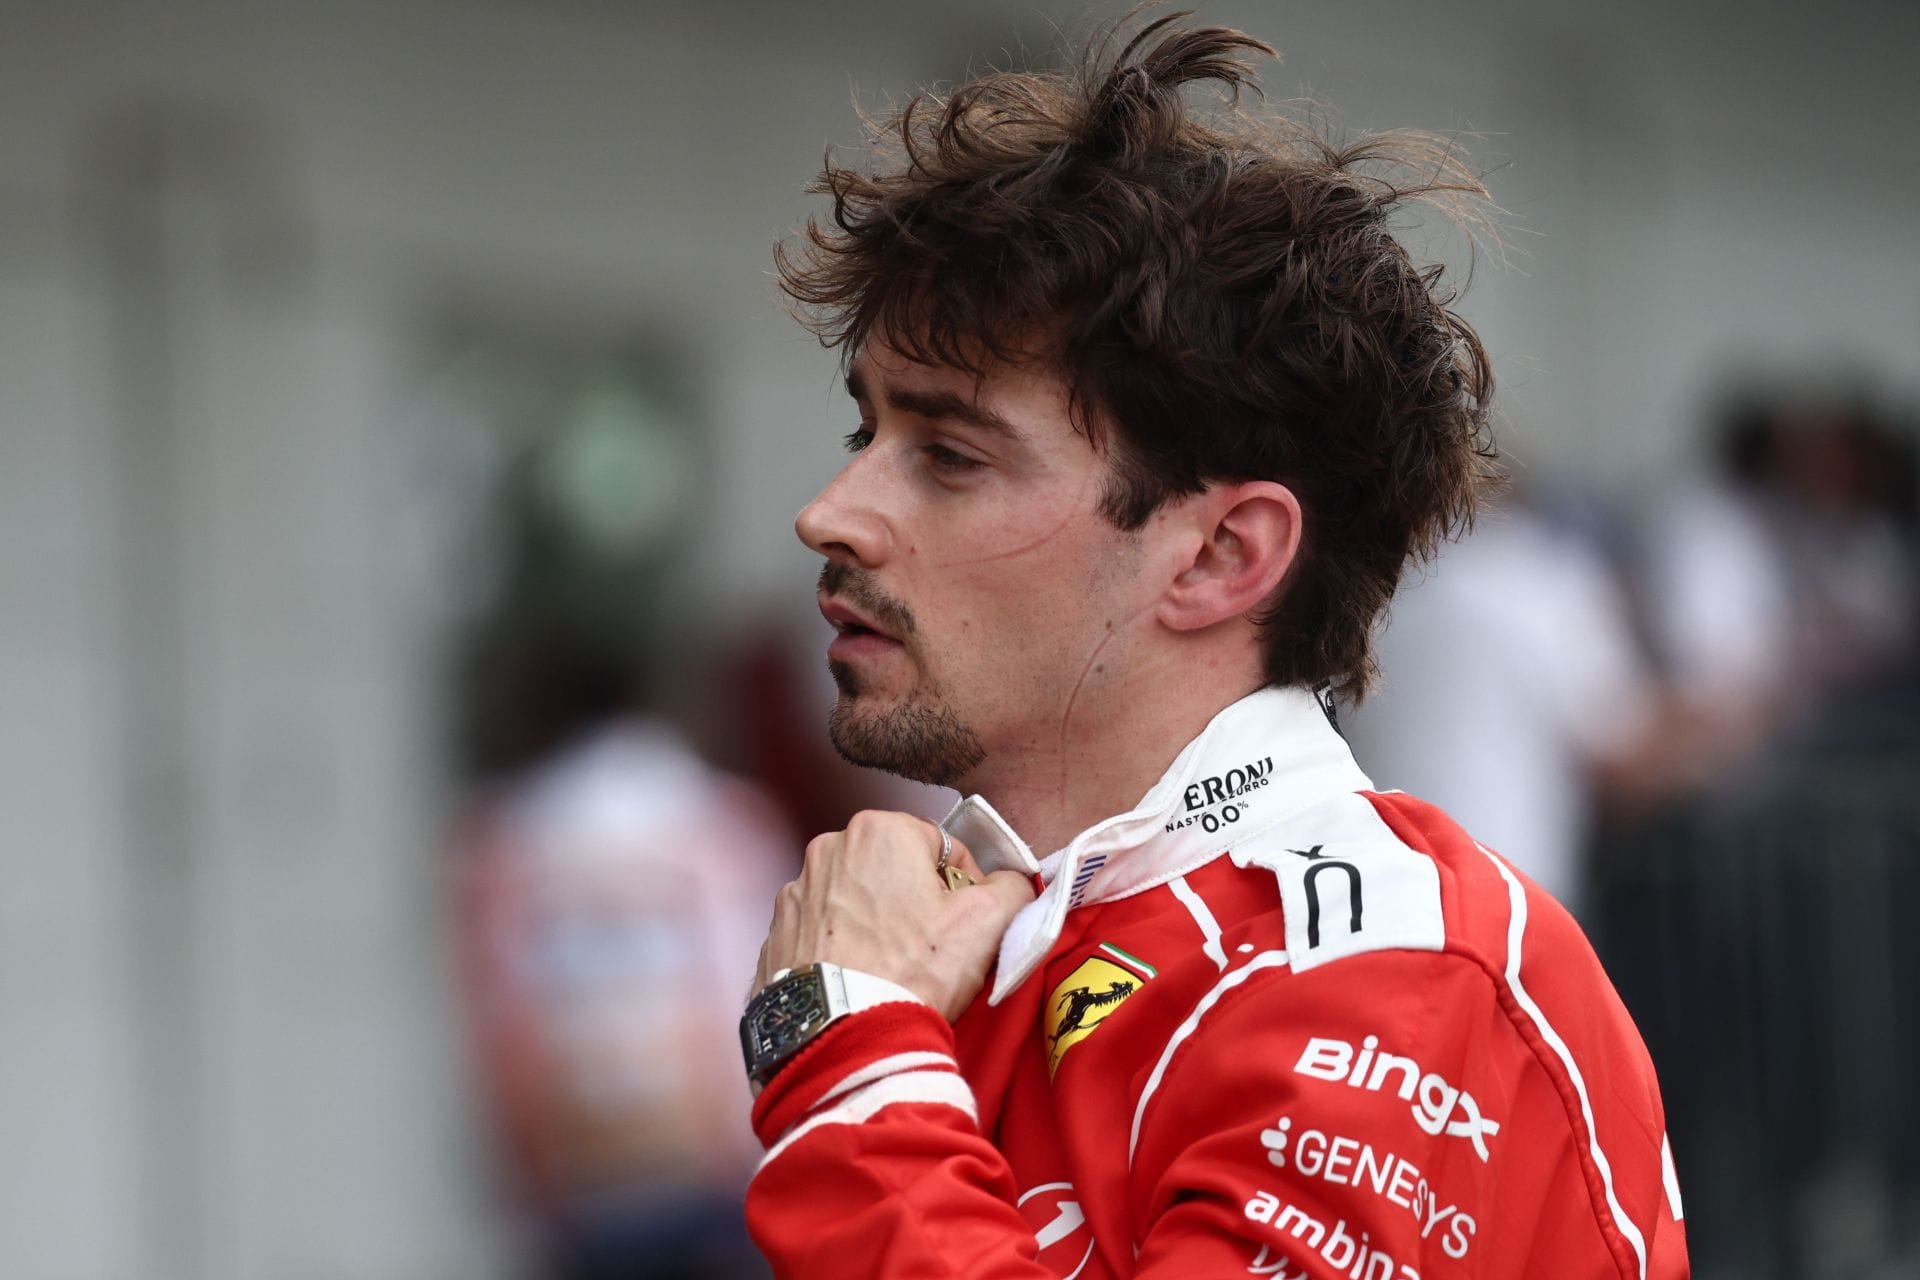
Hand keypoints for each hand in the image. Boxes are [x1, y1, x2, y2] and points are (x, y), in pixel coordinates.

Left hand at [754, 810, 1036, 1020]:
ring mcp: (795, 893)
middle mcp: (828, 849)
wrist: (842, 1037)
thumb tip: (1014, 883)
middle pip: (892, 868)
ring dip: (875, 923)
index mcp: (879, 830)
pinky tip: (858, 981)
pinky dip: (839, 949)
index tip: (968, 921)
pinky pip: (820, 933)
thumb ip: (1012, 888)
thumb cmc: (913, 972)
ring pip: (854, 899)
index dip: (964, 884)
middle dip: (915, 900)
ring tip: (893, 970)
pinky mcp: (775, 935)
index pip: (940, 845)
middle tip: (933, 949)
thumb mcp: (987, 923)